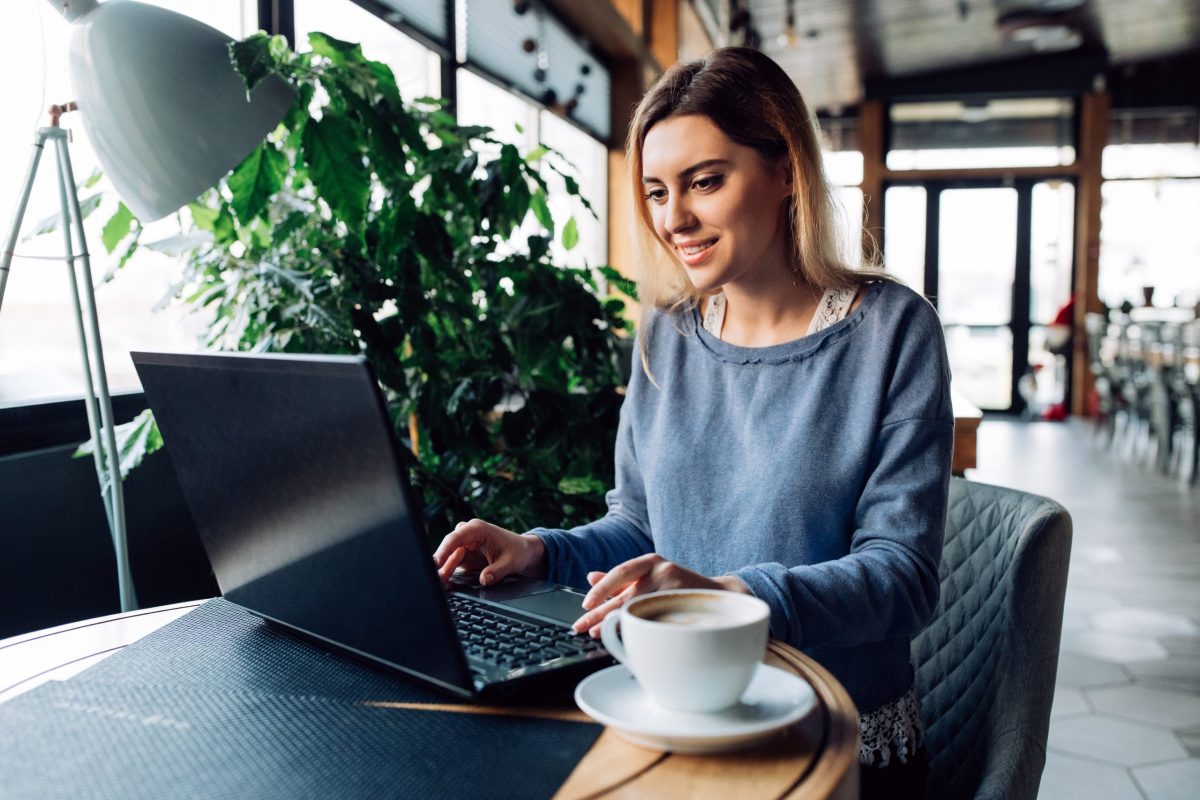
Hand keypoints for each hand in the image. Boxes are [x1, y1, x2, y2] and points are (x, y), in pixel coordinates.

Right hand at [432, 519, 546, 586]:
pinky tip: (445, 582)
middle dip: (441, 562)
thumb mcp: (511, 562)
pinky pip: (451, 564)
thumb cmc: (518, 551)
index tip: (437, 563)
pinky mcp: (464, 555)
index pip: (456, 538)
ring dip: (443, 569)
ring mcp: (464, 545)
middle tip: (436, 579)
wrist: (523, 552)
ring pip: (447, 557)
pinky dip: (448, 572)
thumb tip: (485, 579)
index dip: (445, 550)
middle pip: (447, 547)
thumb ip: (497, 571)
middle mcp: (467, 534)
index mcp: (477, 529)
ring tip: (440, 583)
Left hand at [572, 554, 749, 636]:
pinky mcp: (684, 608)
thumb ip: (622, 579)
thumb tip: (590, 577)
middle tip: (580, 626)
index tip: (585, 604)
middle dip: (599, 613)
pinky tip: (626, 637)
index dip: (601, 588)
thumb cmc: (680, 587)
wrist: (722, 594)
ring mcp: (676, 590)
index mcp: (652, 561)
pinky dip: (638, 630)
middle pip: (625, 595)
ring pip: (638, 610)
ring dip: (613, 623)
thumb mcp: (651, 576)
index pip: (621, 572)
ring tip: (596, 633)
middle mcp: (663, 571)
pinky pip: (655, 622)